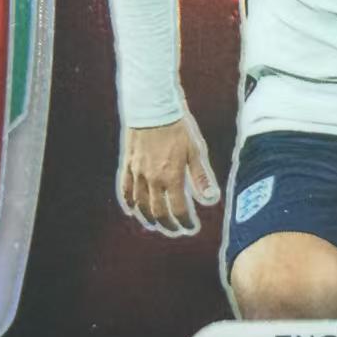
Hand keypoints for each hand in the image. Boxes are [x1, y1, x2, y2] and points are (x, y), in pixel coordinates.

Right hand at [119, 117, 219, 236]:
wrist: (153, 107)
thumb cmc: (178, 127)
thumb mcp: (195, 150)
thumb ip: (201, 177)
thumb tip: (210, 199)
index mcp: (171, 177)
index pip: (178, 210)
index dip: (185, 222)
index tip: (191, 227)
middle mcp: (152, 179)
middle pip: (158, 212)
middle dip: (167, 224)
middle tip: (175, 229)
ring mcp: (137, 173)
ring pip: (140, 204)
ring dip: (148, 218)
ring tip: (156, 224)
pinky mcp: (128, 164)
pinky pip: (125, 189)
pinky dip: (129, 203)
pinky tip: (133, 210)